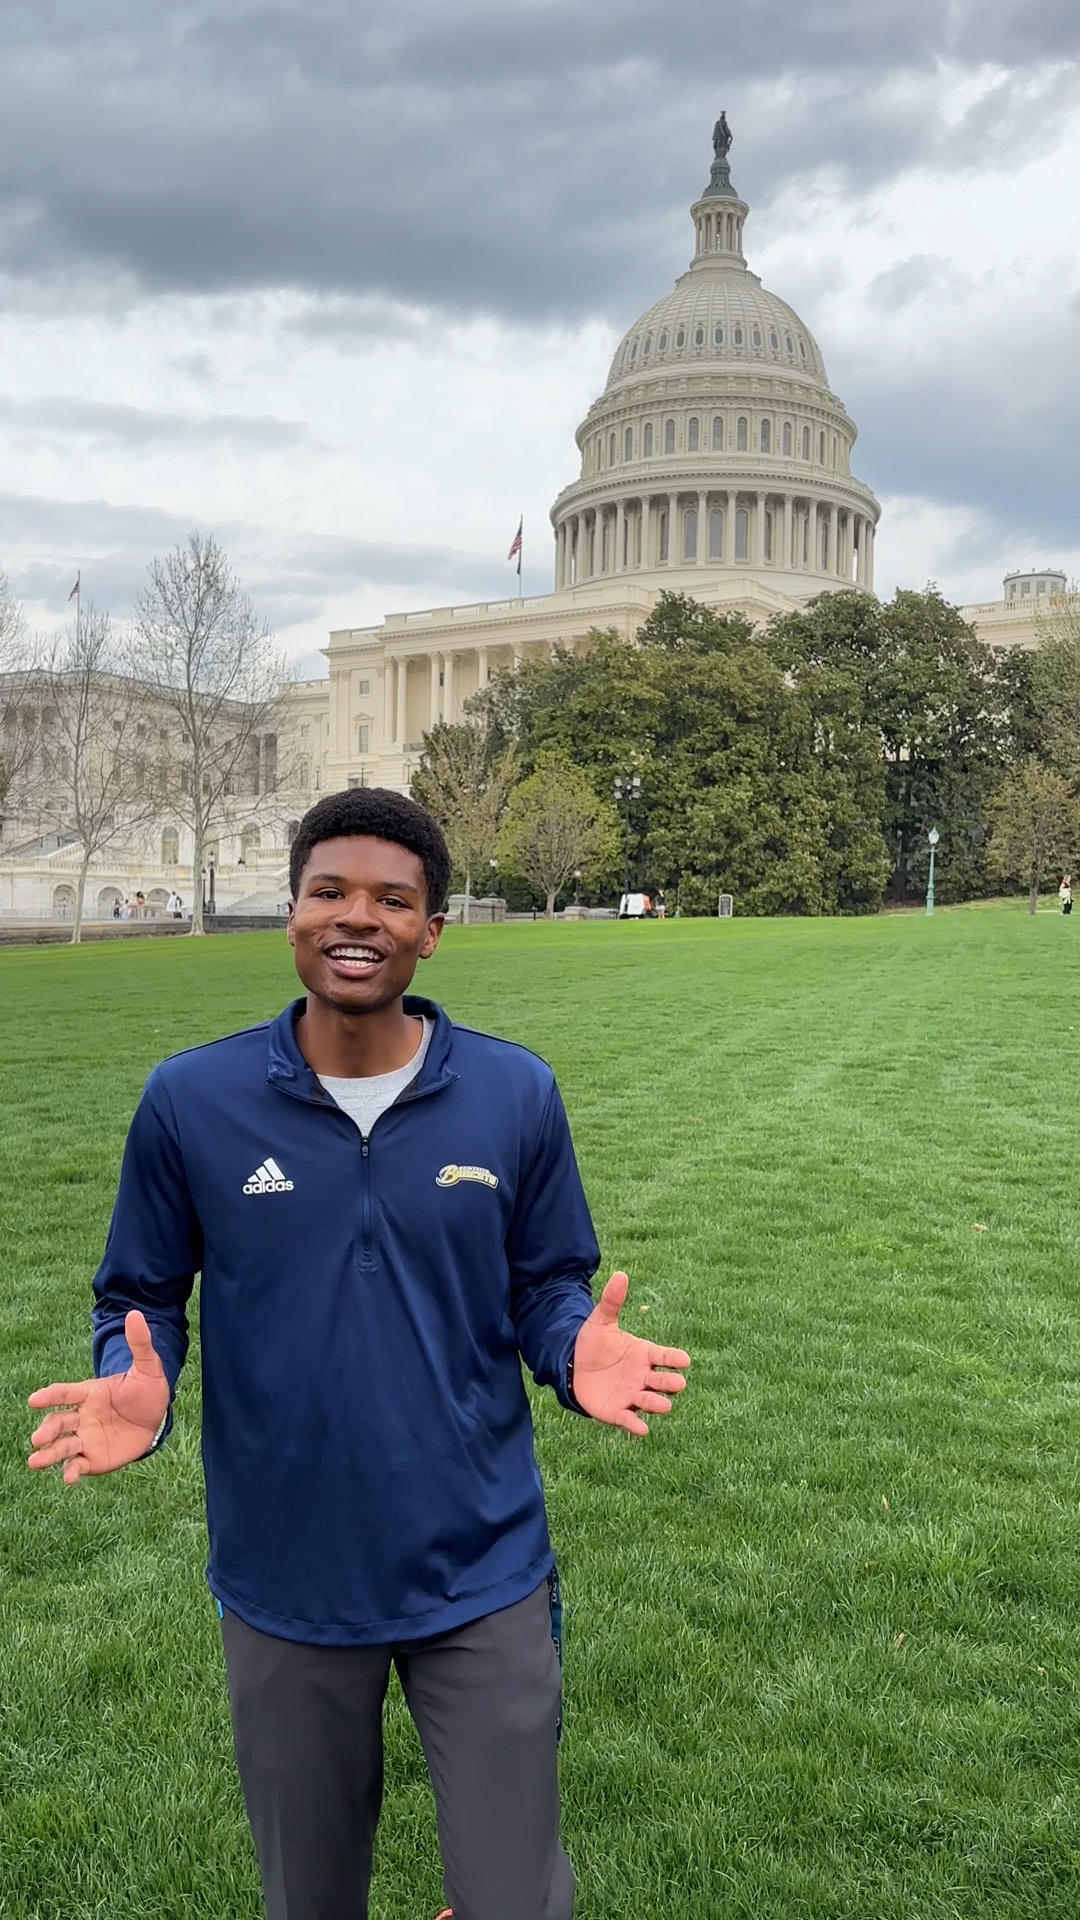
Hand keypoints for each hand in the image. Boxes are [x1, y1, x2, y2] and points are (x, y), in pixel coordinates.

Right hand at [27, 1311, 169, 1485]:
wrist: (157, 1419)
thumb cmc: (147, 1391)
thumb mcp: (148, 1367)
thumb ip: (139, 1344)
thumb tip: (135, 1314)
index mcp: (89, 1392)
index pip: (65, 1392)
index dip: (50, 1395)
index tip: (34, 1400)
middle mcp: (81, 1416)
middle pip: (58, 1422)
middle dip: (46, 1430)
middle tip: (37, 1439)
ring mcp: (85, 1438)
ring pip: (61, 1446)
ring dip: (48, 1454)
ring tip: (35, 1461)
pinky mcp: (92, 1458)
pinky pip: (77, 1464)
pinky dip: (71, 1471)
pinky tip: (69, 1477)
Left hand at [572, 1272, 689, 1435]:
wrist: (573, 1366)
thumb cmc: (593, 1344)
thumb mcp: (600, 1321)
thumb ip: (611, 1301)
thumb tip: (620, 1273)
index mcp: (644, 1354)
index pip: (665, 1356)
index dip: (675, 1359)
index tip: (685, 1360)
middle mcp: (643, 1377)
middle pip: (663, 1381)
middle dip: (671, 1383)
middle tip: (677, 1383)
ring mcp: (632, 1395)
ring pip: (651, 1402)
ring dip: (658, 1404)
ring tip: (663, 1405)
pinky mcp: (618, 1412)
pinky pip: (630, 1420)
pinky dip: (636, 1425)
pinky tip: (642, 1430)